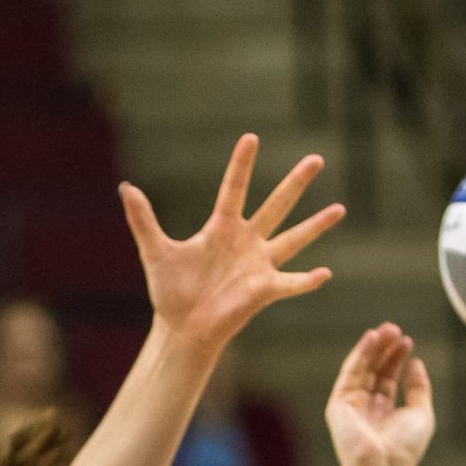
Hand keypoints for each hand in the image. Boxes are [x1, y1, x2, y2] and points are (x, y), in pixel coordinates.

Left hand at [123, 135, 343, 351]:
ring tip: (340, 208)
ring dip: (316, 225)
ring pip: (294, 239)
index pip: (235, 189)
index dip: (242, 165)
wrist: (182, 328)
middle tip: (316, 159)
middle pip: (276, 205)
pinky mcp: (264, 290)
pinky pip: (290, 283)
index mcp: (221, 228)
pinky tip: (325, 273)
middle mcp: (246, 242)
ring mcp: (259, 265)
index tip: (251, 137)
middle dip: (295, 183)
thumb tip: (125, 188)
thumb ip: (143, 220)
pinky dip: (307, 281)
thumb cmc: (171, 292)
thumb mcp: (155, 251)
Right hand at [325, 323, 434, 465]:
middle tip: (395, 329)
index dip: (397, 359)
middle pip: (373, 371)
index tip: (408, 342)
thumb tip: (416, 362)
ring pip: (361, 369)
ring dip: (372, 347)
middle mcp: (365, 407)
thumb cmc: (405, 448)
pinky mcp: (339, 404)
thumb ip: (418, 388)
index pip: (387, 378)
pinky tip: (371, 338)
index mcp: (383, 412)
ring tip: (387, 329)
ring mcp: (351, 406)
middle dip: (384, 349)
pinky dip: (359, 354)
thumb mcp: (421, 413)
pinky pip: (349, 374)